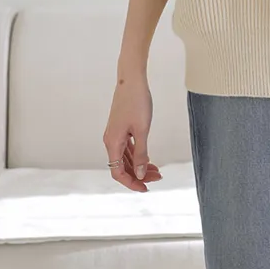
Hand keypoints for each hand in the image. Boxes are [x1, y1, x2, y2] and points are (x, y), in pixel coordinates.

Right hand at [103, 75, 162, 193]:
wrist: (131, 80)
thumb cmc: (137, 102)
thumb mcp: (142, 130)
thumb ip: (141, 153)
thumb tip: (140, 174)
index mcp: (113, 143)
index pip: (118, 172)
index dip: (131, 183)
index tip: (146, 188)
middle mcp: (111, 141)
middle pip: (123, 167)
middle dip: (139, 175)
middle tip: (158, 178)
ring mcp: (116, 135)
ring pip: (126, 159)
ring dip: (140, 167)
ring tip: (157, 171)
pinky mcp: (121, 129)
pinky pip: (128, 149)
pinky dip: (138, 156)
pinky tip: (150, 160)